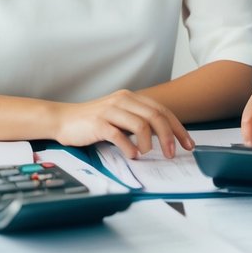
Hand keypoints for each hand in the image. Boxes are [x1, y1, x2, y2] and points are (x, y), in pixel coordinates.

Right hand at [50, 90, 192, 158]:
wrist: (63, 119)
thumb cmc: (94, 122)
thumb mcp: (120, 116)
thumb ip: (139, 122)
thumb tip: (164, 136)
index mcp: (131, 98)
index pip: (162, 111)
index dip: (178, 128)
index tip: (188, 144)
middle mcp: (123, 100)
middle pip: (156, 116)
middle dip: (169, 136)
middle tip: (172, 153)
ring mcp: (110, 110)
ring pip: (140, 124)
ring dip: (149, 143)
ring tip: (147, 154)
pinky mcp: (98, 123)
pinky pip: (119, 135)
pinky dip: (129, 147)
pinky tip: (132, 155)